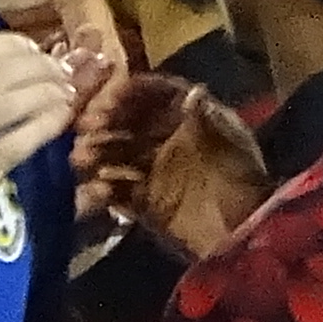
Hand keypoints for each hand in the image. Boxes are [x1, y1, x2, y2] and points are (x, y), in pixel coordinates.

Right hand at [75, 64, 263, 260]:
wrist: (241, 231)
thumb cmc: (238, 179)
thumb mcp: (226, 140)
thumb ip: (205, 115)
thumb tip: (191, 90)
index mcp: (189, 119)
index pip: (154, 97)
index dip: (132, 93)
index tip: (109, 95)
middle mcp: (167, 140)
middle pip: (128, 124)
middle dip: (105, 123)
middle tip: (85, 127)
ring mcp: (154, 171)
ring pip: (117, 156)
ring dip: (98, 154)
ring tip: (81, 159)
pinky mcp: (145, 202)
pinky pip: (118, 191)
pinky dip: (105, 190)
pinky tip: (97, 189)